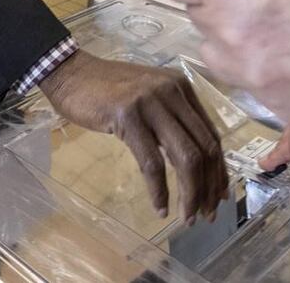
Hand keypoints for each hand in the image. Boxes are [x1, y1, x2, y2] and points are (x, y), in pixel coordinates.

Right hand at [40, 49, 228, 222]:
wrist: (70, 73)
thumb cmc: (106, 89)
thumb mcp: (148, 96)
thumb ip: (171, 117)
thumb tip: (193, 159)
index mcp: (182, 87)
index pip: (212, 133)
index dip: (219, 169)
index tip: (220, 195)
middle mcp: (173, 92)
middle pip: (205, 148)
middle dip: (209, 187)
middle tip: (207, 214)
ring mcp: (150, 103)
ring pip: (185, 157)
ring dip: (191, 193)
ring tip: (188, 217)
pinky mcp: (127, 117)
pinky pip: (152, 162)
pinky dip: (159, 190)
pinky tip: (160, 207)